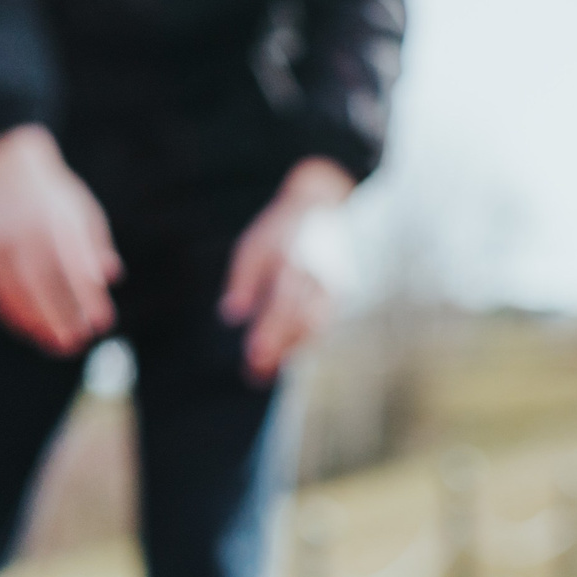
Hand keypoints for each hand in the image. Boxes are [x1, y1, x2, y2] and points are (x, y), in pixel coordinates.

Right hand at [0, 125, 120, 355]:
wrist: (8, 167)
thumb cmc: (56, 196)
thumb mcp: (84, 211)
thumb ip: (94, 245)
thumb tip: (110, 276)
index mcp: (60, 219)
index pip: (76, 265)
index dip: (88, 297)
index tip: (102, 323)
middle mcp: (28, 230)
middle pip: (45, 281)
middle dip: (61, 315)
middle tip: (77, 343)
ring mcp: (1, 240)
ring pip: (17, 288)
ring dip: (36, 320)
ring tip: (54, 344)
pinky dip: (11, 311)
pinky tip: (27, 329)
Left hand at [222, 157, 354, 382]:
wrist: (323, 201)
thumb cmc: (282, 229)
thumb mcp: (255, 245)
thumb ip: (244, 278)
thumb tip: (232, 315)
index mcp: (297, 259)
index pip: (285, 303)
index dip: (271, 332)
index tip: (254, 357)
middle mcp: (321, 273)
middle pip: (304, 318)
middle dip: (282, 347)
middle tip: (256, 375)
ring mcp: (337, 282)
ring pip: (320, 323)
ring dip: (294, 349)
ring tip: (264, 372)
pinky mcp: (344, 290)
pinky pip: (329, 322)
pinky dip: (310, 341)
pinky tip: (290, 358)